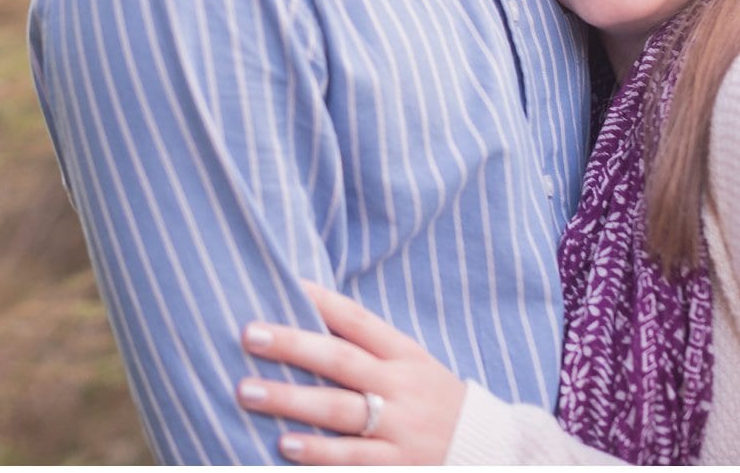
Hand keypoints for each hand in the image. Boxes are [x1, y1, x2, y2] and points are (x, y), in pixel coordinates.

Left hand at [236, 280, 466, 464]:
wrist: (491, 450)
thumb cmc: (433, 401)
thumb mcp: (411, 365)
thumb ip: (365, 347)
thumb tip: (304, 315)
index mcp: (403, 355)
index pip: (357, 320)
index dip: (321, 300)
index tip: (283, 284)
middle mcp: (401, 387)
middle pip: (341, 361)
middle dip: (292, 346)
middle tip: (248, 335)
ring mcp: (401, 429)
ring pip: (341, 412)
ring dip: (292, 402)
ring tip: (250, 393)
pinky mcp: (399, 466)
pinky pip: (355, 460)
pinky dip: (320, 454)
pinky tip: (286, 448)